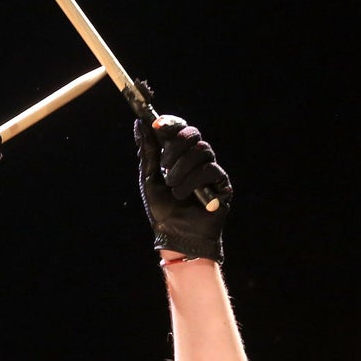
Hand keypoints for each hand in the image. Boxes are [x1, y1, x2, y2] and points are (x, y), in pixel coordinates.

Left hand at [134, 116, 231, 261]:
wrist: (175, 237)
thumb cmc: (162, 211)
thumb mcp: (149, 179)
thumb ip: (147, 152)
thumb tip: (139, 125)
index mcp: (179, 156)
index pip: (180, 129)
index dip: (170, 124)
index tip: (156, 125)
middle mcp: (196, 160)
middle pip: (193, 133)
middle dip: (176, 145)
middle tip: (164, 164)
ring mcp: (210, 170)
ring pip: (202, 150)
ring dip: (182, 168)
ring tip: (172, 186)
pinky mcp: (222, 183)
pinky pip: (210, 169)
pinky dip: (193, 181)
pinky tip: (183, 195)